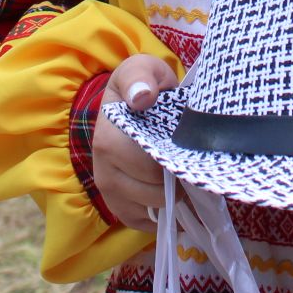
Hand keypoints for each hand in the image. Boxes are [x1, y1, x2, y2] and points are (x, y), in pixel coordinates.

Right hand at [92, 54, 179, 231]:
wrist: (132, 99)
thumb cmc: (142, 86)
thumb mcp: (141, 69)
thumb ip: (141, 77)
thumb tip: (142, 97)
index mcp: (108, 140)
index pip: (152, 168)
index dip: (177, 161)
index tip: (189, 145)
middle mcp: (103, 171)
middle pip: (155, 191)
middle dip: (178, 179)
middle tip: (188, 158)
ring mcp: (108, 192)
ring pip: (153, 208)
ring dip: (174, 196)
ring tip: (180, 171)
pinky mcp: (117, 207)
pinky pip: (145, 223)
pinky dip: (163, 212)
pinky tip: (171, 191)